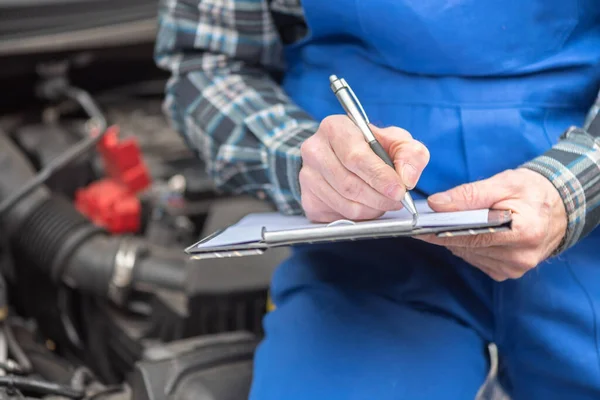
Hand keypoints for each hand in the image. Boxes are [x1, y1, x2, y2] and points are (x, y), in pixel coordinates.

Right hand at [299, 115, 428, 221]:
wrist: (345, 156)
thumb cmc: (373, 147)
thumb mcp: (398, 141)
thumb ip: (410, 154)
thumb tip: (406, 178)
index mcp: (334, 128)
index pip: (355, 157)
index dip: (379, 177)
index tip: (400, 190)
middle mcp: (314, 150)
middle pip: (349, 184)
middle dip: (379, 197)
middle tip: (397, 200)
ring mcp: (307, 176)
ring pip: (345, 204)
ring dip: (372, 208)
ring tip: (384, 200)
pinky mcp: (308, 199)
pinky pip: (338, 216)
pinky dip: (360, 216)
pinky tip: (367, 204)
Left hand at [417, 168, 566, 280]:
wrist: (559, 207)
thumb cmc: (532, 192)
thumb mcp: (504, 183)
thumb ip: (470, 194)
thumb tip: (437, 204)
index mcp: (524, 233)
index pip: (472, 236)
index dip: (441, 231)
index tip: (420, 227)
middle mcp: (521, 257)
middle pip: (467, 247)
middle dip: (446, 232)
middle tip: (430, 219)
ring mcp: (515, 268)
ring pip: (468, 254)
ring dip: (456, 239)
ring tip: (453, 222)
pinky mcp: (507, 273)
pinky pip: (476, 260)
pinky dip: (468, 247)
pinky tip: (473, 233)